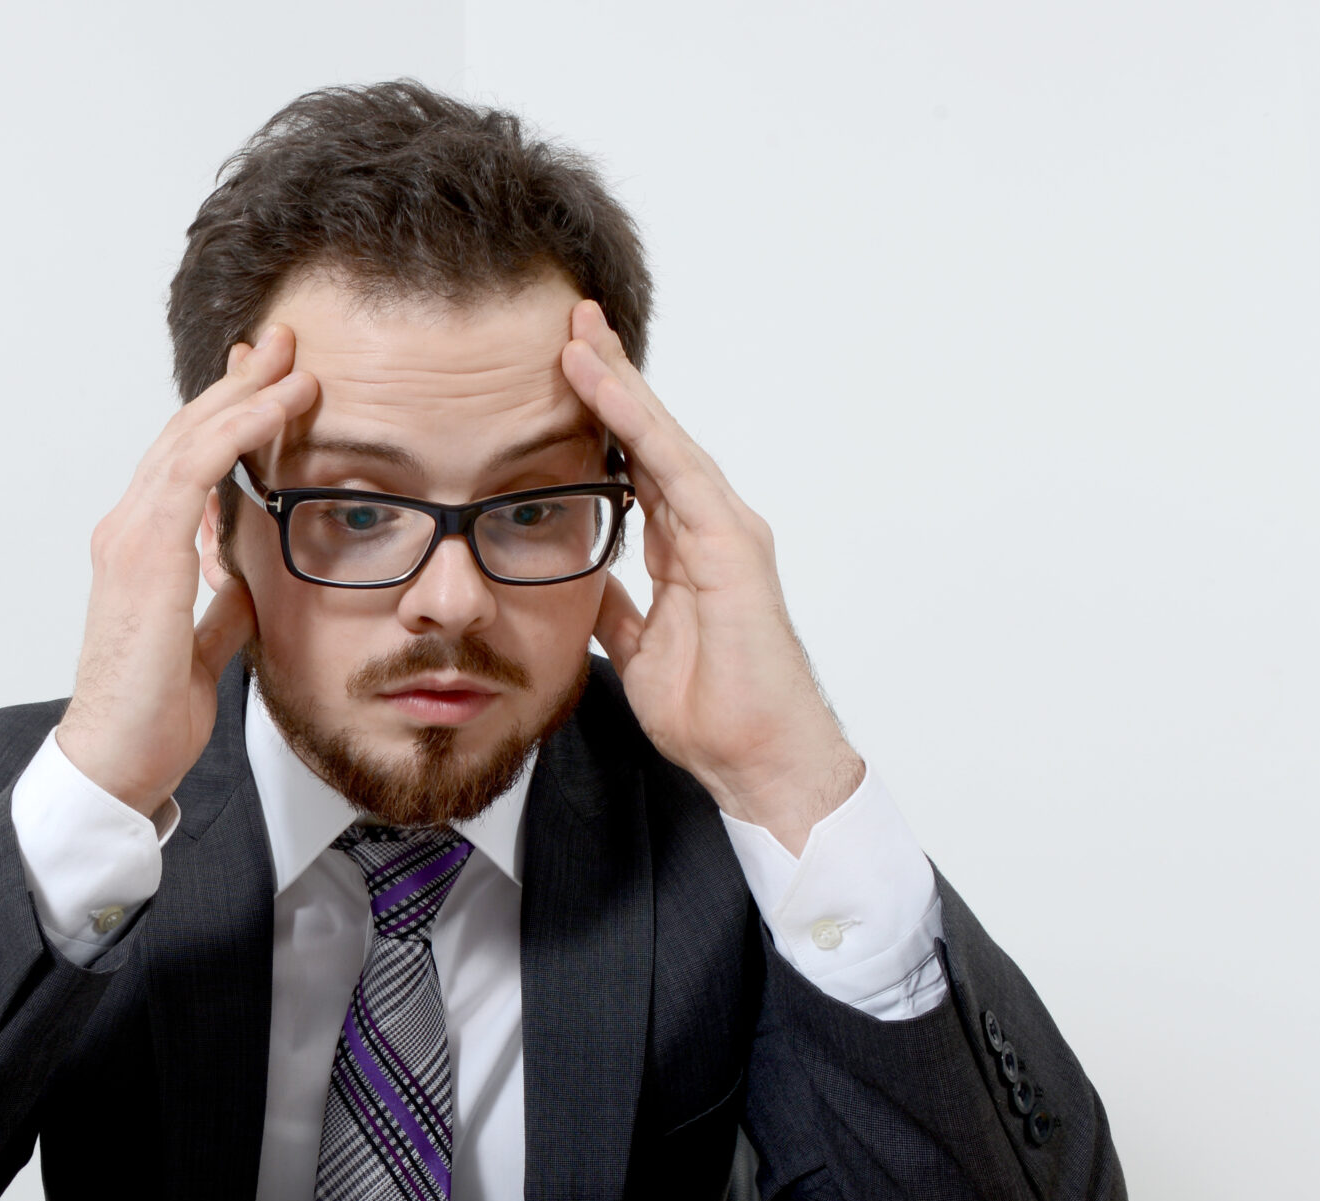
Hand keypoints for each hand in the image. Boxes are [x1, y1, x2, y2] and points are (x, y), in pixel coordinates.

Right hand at [57, 326, 317, 816]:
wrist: (115, 762)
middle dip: (238, 385)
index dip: (227, 418)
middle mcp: (127, 531)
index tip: (270, 385)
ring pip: (190, 439)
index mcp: (141, 552)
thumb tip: (246, 584)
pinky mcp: (144, 554)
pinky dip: (237, 430)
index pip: (187, 464)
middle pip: (186, 434)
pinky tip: (274, 407)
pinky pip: (194, 470)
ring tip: (292, 361)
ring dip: (244, 394)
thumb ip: (220, 611)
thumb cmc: (148, 718)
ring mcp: (130, 538)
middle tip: (284, 344)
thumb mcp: (202, 651)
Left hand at [561, 302, 862, 851]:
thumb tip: (587, 581)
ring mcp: (726, 530)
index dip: (601, 417)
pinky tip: (604, 389)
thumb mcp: (637, 648)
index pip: (635, 464)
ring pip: (663, 439)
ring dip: (620, 384)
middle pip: (651, 435)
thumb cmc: (714, 711)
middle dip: (612, 377)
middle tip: (571, 322)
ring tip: (578, 335)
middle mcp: (709, 526)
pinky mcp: (732, 545)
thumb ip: (619, 606)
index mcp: (687, 547)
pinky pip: (676, 471)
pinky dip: (638, 426)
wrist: (758, 759)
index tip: (562, 374)